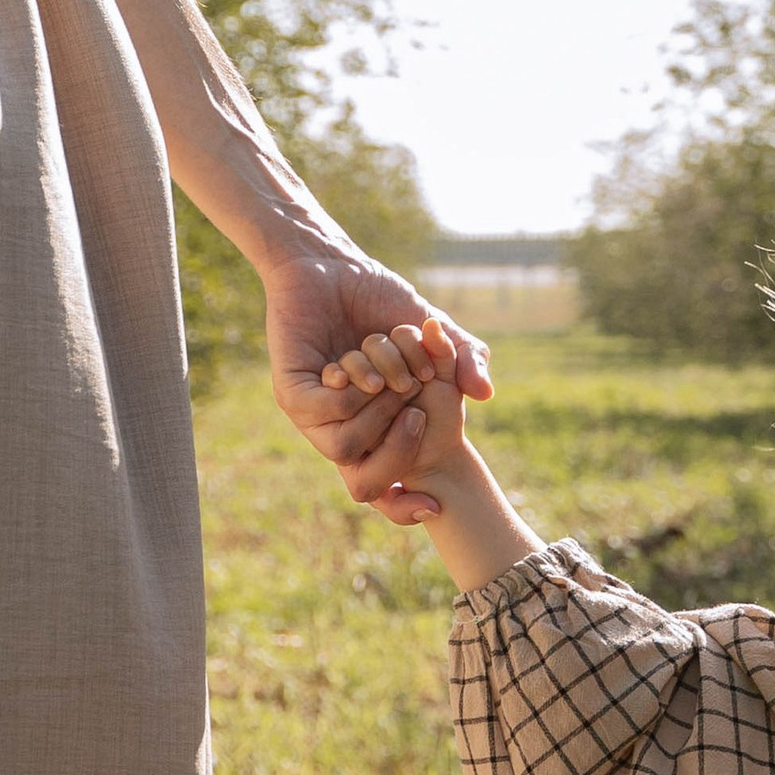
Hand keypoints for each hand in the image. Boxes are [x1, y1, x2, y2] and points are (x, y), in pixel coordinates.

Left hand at [263, 243, 489, 521]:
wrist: (335, 264)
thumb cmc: (380, 300)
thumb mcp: (434, 331)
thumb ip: (463, 358)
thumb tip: (484, 394)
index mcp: (372, 430)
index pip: (381, 493)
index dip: (403, 509)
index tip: (434, 505)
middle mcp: (340, 430)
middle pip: (365, 483)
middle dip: (401, 449)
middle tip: (416, 405)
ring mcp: (312, 415)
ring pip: (346, 448)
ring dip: (377, 413)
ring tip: (389, 377)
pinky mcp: (290, 391)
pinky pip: (324, 413)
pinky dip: (350, 393)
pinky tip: (354, 365)